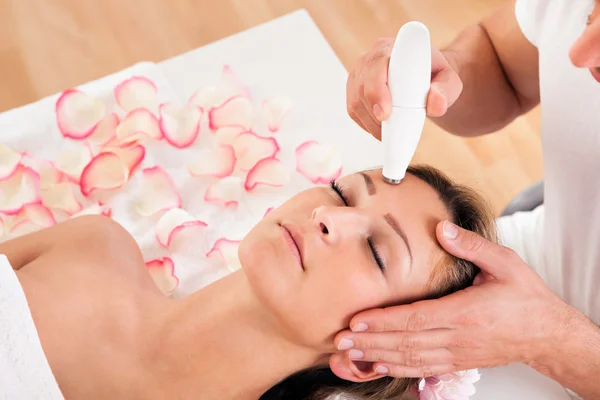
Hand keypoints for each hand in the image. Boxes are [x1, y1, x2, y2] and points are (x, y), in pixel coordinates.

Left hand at [330, 220, 574, 379]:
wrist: (547, 334)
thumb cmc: (526, 299)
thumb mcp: (505, 263)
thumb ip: (472, 246)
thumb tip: (442, 229)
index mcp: (466, 312)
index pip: (416, 319)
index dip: (385, 321)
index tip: (358, 320)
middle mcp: (458, 338)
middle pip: (406, 343)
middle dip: (370, 342)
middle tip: (341, 340)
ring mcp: (457, 354)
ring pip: (410, 359)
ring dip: (378, 356)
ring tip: (350, 353)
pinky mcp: (457, 362)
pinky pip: (422, 369)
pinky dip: (398, 369)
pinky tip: (379, 364)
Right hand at [346, 38, 462, 138]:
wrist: (425, 79)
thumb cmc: (436, 77)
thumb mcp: (449, 81)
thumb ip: (446, 91)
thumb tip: (435, 105)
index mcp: (394, 48)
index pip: (377, 64)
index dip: (377, 89)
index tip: (385, 113)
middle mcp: (371, 57)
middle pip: (363, 85)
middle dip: (373, 112)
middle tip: (387, 133)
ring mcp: (360, 73)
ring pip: (356, 100)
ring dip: (371, 122)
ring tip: (389, 135)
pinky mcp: (354, 89)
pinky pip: (353, 109)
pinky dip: (365, 124)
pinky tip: (380, 130)